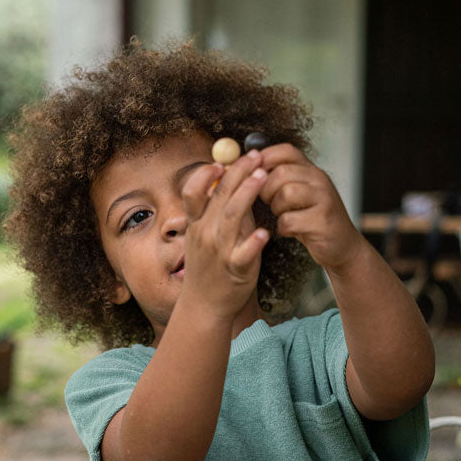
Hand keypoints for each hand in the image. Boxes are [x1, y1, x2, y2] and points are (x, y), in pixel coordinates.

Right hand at [178, 149, 269, 320]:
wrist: (204, 305)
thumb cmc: (208, 267)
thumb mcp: (204, 237)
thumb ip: (217, 211)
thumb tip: (229, 181)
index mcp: (196, 225)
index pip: (194, 193)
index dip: (205, 174)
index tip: (221, 161)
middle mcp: (206, 235)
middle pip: (219, 197)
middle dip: (238, 173)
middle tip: (255, 155)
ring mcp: (220, 252)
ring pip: (232, 219)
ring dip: (247, 195)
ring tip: (263, 177)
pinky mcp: (236, 269)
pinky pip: (244, 254)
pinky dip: (254, 243)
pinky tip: (266, 232)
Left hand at [257, 144, 361, 271]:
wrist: (342, 244)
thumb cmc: (312, 219)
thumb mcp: (300, 193)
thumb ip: (283, 179)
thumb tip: (251, 166)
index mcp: (312, 171)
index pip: (287, 151)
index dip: (266, 158)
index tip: (256, 175)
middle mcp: (320, 180)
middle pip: (281, 173)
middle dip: (267, 190)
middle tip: (269, 203)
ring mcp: (324, 200)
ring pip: (286, 194)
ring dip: (276, 208)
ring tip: (282, 215)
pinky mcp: (323, 221)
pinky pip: (290, 220)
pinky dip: (283, 228)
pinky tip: (290, 230)